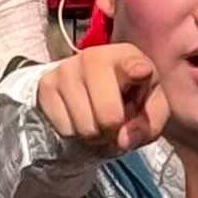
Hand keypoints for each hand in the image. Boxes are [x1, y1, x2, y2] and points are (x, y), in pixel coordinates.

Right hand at [32, 39, 166, 153]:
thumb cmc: (131, 98)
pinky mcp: (46, 85)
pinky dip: (75, 134)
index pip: (132, 64)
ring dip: (94, 136)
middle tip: (116, 126)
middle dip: (115, 132)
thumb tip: (122, 140)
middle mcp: (94, 57)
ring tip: (98, 121)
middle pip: (108, 115)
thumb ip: (146, 126)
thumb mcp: (151, 111)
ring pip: (85, 127)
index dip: (137, 71)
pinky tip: (81, 119)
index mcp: (127, 57)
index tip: (141, 72)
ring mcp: (66, 70)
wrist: (95, 89)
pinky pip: (64, 129)